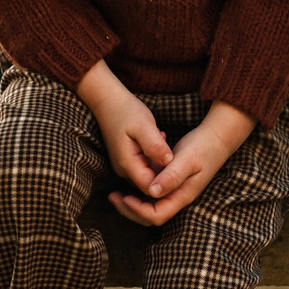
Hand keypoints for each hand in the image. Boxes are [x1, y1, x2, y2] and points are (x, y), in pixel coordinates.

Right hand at [75, 60, 169, 191]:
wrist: (108, 101)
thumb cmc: (126, 111)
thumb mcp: (144, 126)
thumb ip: (155, 146)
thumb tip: (169, 163)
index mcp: (128, 164)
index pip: (151, 188)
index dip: (167, 183)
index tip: (180, 167)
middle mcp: (124, 170)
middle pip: (151, 184)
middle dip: (166, 173)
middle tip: (175, 150)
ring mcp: (125, 165)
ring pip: (149, 175)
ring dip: (162, 163)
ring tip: (164, 140)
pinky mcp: (128, 159)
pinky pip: (146, 166)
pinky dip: (156, 157)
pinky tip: (160, 140)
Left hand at [109, 102, 254, 227]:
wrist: (217, 137)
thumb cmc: (202, 147)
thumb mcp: (187, 160)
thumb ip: (171, 176)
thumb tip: (152, 192)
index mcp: (182, 196)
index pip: (157, 215)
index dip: (138, 210)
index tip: (124, 196)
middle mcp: (178, 197)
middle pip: (151, 216)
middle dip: (130, 210)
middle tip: (113, 197)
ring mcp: (176, 191)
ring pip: (151, 206)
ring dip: (132, 202)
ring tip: (116, 192)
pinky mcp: (173, 182)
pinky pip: (153, 194)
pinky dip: (140, 190)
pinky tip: (131, 178)